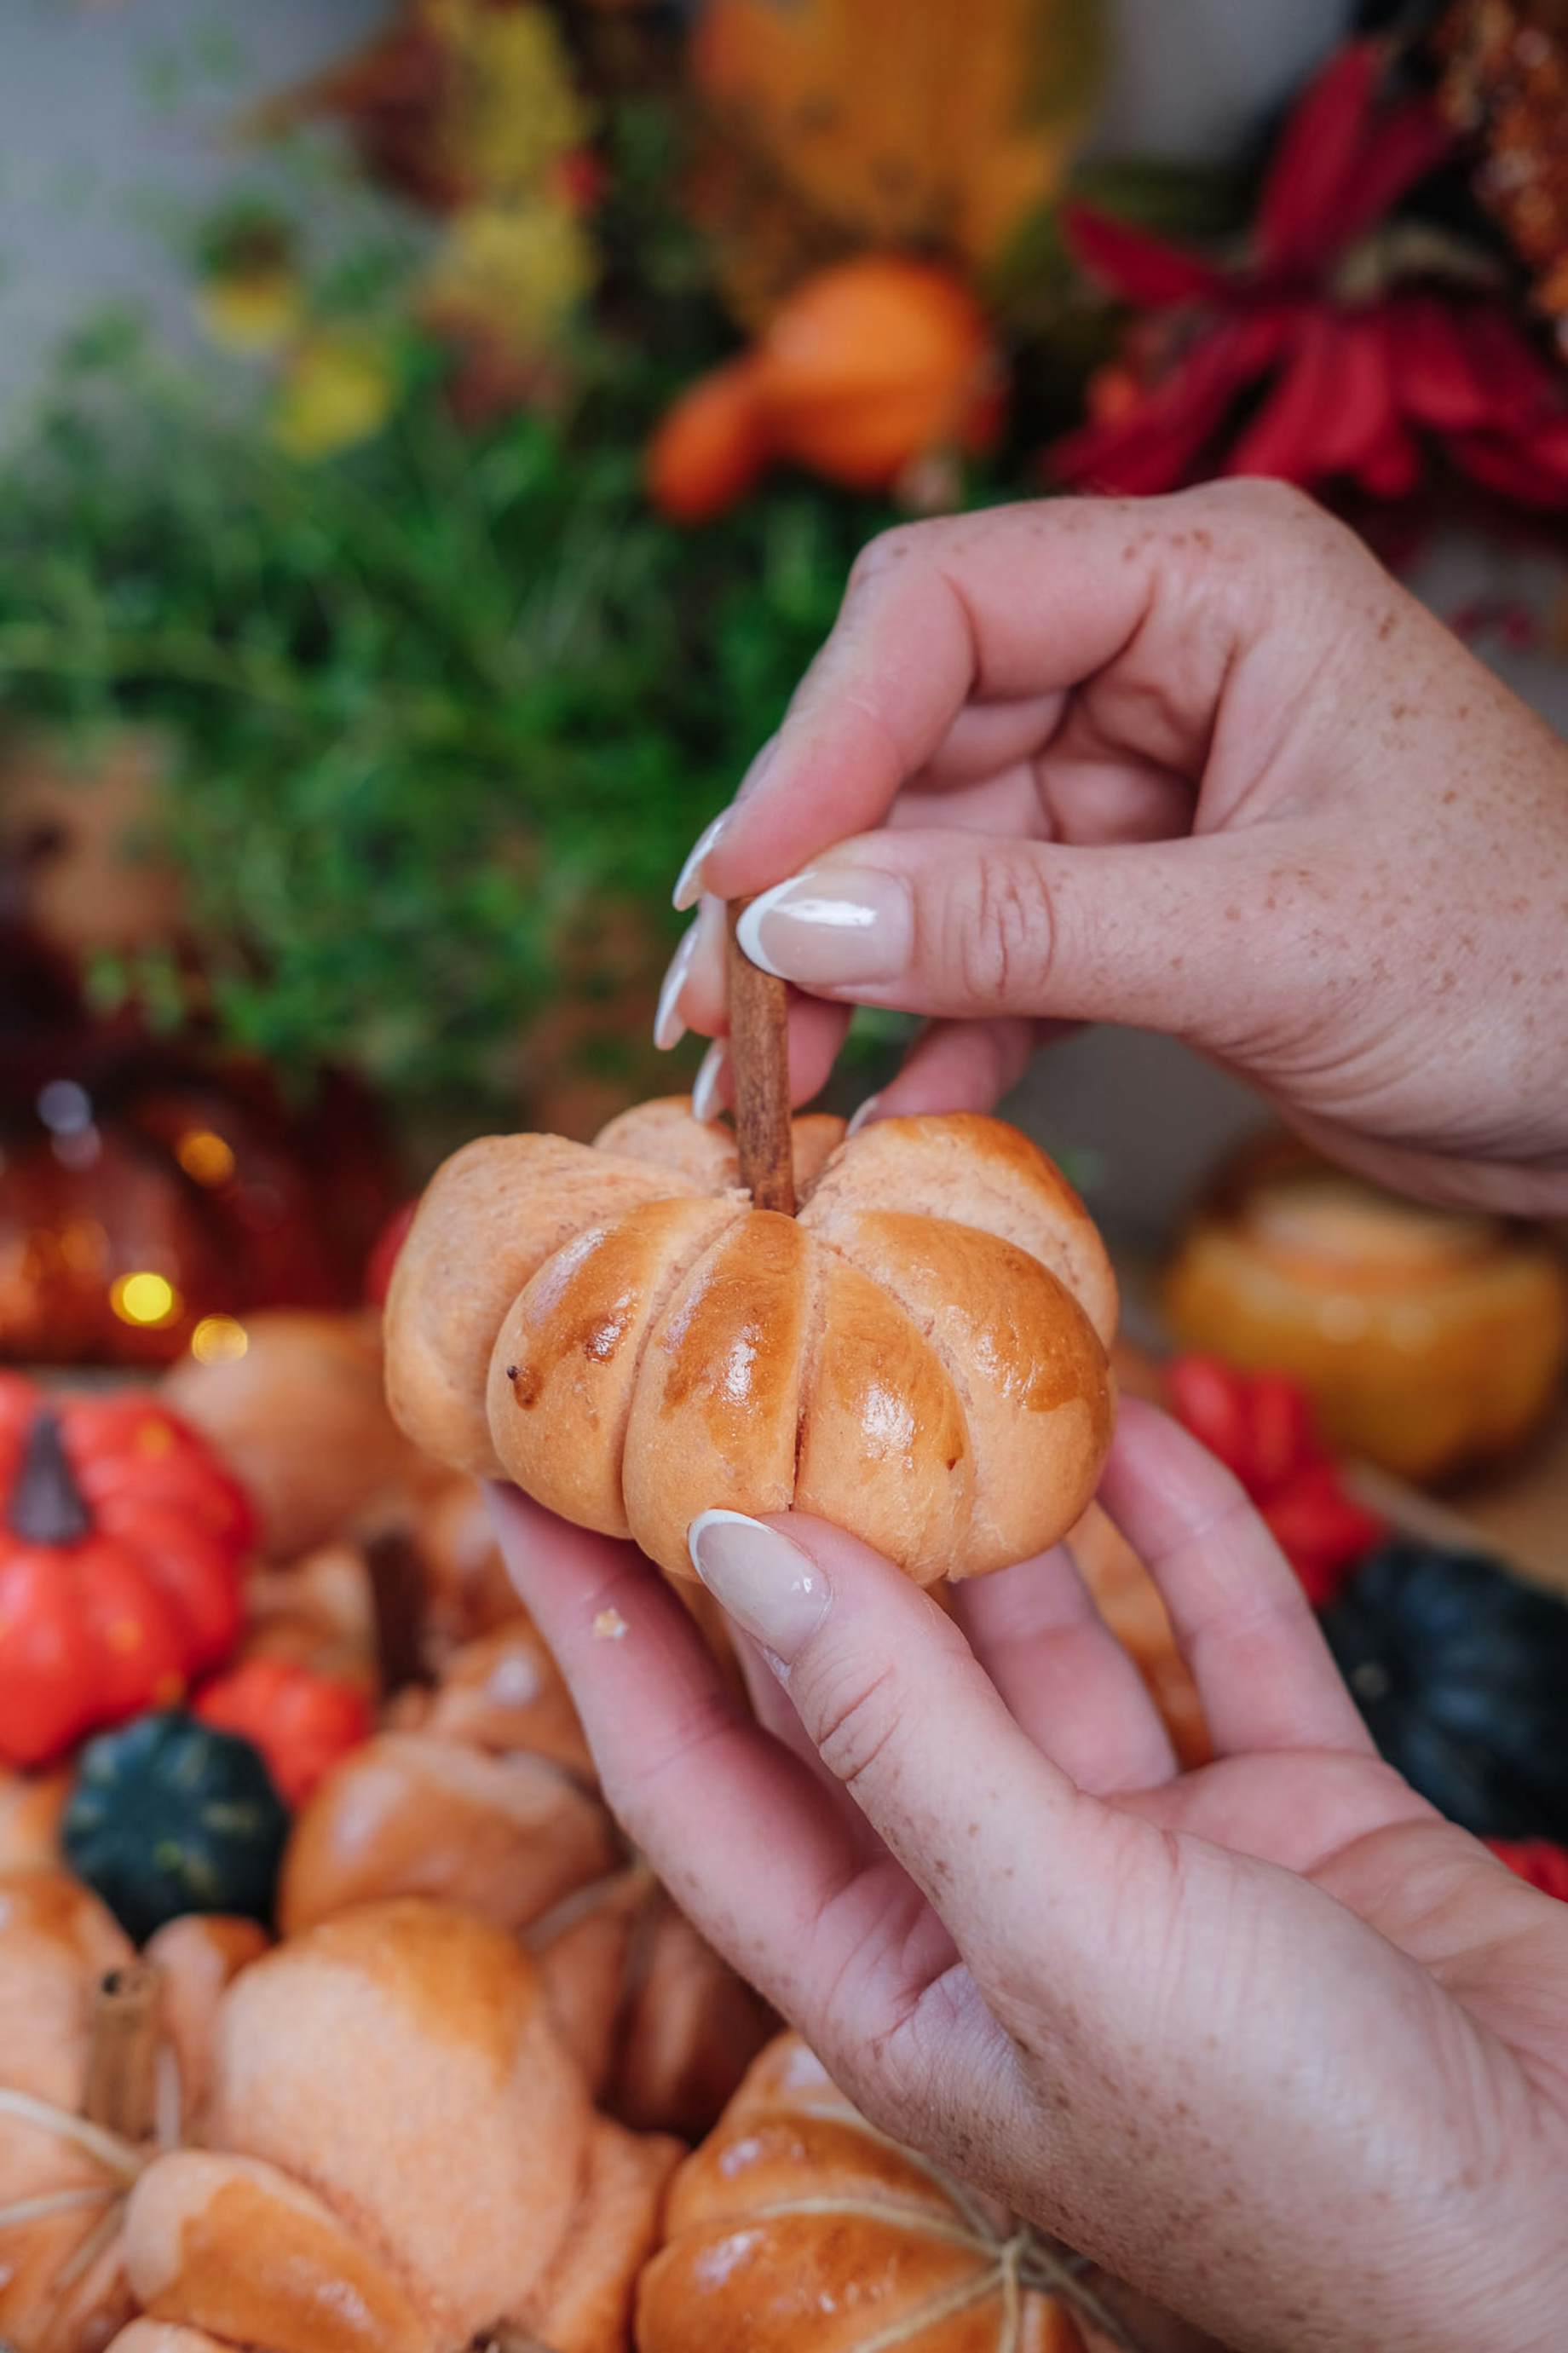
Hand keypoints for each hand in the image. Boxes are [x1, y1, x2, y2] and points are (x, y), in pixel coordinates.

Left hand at [490, 1401, 1567, 2352]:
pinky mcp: (1297, 1815)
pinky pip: (1219, 1638)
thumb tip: (738, 1545)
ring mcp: (1158, 1859)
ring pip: (1045, 1645)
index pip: (695, 1776)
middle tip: (725, 1366)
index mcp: (899, 1980)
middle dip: (796, 1532)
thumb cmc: (1301, 2164)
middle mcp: (1006, 1907)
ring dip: (1000, 1509)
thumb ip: (900, 1734)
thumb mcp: (1064, 1934)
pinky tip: (1138, 1419)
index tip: (531, 1484)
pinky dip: (1184, 1534)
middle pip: (862, 1685)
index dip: (601, 1630)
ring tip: (931, 1351)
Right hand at [655, 481, 1567, 1215]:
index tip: (741, 888)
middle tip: (712, 1018)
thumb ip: (1024, 929)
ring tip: (765, 1091)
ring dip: (849, 977)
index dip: (818, 742)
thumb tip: (799, 922)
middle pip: (909, 739)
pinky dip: (941, 1028)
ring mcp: (1142, 782)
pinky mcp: (1141, 897)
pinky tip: (886, 1114)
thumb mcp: (1265, 941)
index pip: (943, 609)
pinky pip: (998, 948)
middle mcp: (1158, 658)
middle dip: (809, 882)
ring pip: (935, 859)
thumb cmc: (1526, 966)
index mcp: (1211, 582)